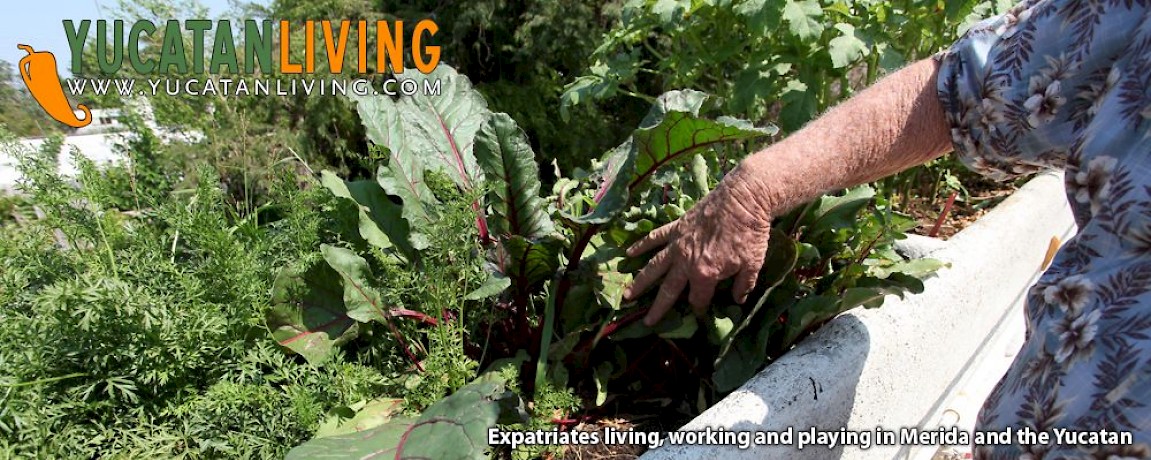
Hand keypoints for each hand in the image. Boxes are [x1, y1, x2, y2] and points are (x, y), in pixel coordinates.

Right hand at [623, 164, 773, 325]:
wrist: (743, 199)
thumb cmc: (750, 233)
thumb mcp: (753, 264)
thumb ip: (743, 285)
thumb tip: (737, 300)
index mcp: (705, 275)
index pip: (698, 299)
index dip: (699, 309)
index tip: (700, 314)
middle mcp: (686, 263)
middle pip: (669, 290)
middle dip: (658, 308)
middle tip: (646, 323)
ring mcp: (678, 244)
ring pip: (654, 267)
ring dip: (640, 282)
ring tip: (627, 294)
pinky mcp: (676, 228)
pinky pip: (654, 238)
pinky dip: (641, 245)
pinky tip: (629, 253)